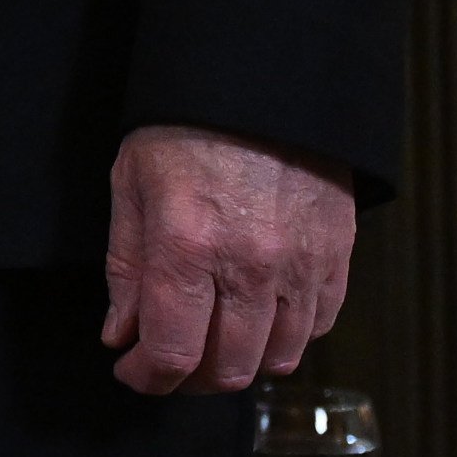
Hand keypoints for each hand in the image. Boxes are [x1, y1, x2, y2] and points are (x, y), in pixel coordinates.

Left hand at [100, 125, 355, 393]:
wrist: (260, 79)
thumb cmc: (186, 124)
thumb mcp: (131, 182)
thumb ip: (125, 267)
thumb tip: (121, 334)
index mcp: (188, 244)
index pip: (172, 352)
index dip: (147, 377)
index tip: (132, 370)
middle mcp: (249, 264)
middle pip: (227, 369)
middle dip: (189, 377)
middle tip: (170, 357)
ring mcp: (300, 264)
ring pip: (277, 358)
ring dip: (240, 362)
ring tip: (214, 339)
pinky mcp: (336, 255)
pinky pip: (319, 326)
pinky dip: (288, 335)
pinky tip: (261, 315)